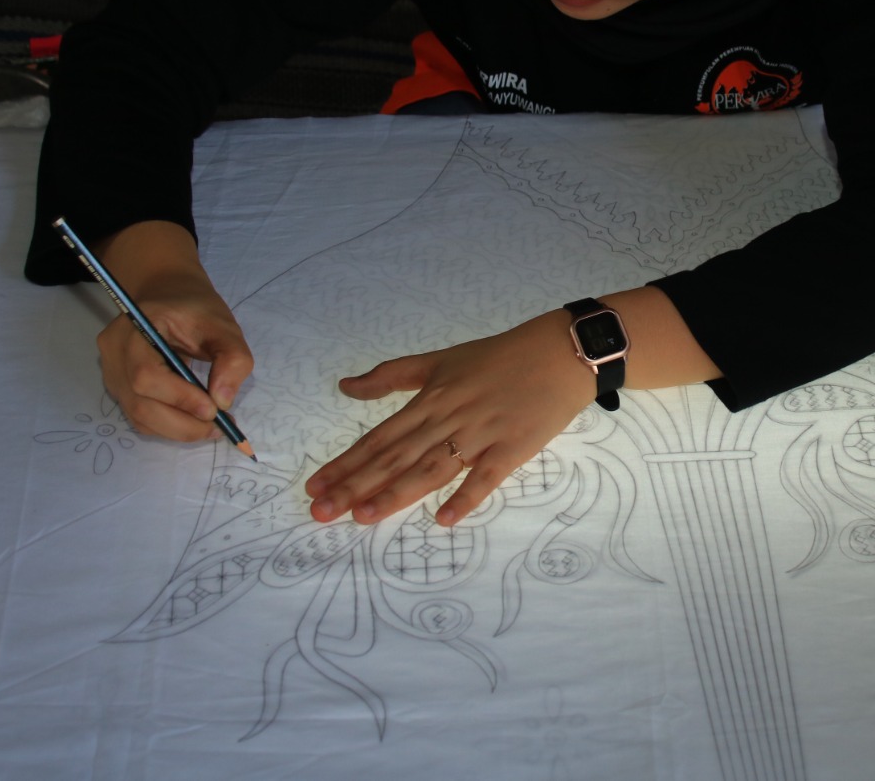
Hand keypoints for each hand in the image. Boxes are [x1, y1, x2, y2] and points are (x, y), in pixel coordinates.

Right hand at [94, 221, 253, 441]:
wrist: (169, 296)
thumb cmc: (195, 309)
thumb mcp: (223, 326)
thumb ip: (232, 359)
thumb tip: (223, 401)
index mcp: (134, 330)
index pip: (145, 375)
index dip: (179, 398)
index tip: (213, 410)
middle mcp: (115, 355)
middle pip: (139, 404)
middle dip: (182, 423)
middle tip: (219, 426)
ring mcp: (113, 374)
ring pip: (139, 416)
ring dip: (178, 429)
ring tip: (212, 426)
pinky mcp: (121, 388)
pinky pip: (141, 416)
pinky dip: (169, 426)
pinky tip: (194, 420)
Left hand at [306, 309, 592, 526]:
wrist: (559, 352)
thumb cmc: (499, 357)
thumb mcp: (441, 360)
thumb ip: (393, 375)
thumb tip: (346, 386)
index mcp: (430, 398)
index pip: (379, 437)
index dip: (346, 463)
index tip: (315, 487)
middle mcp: (448, 418)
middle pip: (396, 457)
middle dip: (356, 485)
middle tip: (321, 512)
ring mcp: (481, 434)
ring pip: (431, 468)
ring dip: (396, 493)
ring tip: (364, 517)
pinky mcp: (512, 448)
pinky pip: (486, 477)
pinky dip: (466, 497)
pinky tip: (445, 520)